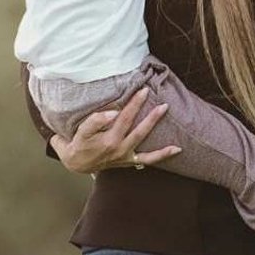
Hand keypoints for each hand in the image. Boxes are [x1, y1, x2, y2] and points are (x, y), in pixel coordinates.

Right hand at [49, 87, 182, 174]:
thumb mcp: (81, 132)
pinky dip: (162, 155)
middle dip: (147, 111)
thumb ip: (95, 121)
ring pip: (143, 139)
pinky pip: (148, 159)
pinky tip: (177, 148)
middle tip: (154, 96)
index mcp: (108, 140)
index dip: (134, 104)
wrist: (77, 164)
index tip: (143, 91)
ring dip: (154, 123)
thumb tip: (113, 112)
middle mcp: (119, 148)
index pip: (124, 118)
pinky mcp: (130, 161)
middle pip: (136, 127)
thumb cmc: (78, 144)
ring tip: (164, 108)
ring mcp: (126, 155)